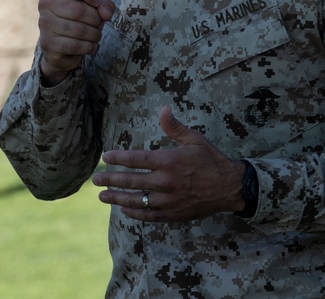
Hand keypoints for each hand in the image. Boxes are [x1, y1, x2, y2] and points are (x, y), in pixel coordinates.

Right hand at [38, 0, 114, 84]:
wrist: (61, 47)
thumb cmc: (78, 22)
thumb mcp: (93, 8)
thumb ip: (104, 5)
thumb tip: (106, 14)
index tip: (97, 3)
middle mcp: (47, 5)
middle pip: (80, 10)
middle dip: (96, 20)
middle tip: (99, 25)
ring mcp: (45, 24)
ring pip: (79, 30)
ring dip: (94, 35)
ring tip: (95, 36)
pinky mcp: (48, 43)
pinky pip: (75, 45)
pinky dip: (88, 47)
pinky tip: (90, 46)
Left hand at [93, 106, 246, 221]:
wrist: (229, 187)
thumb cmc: (211, 160)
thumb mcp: (194, 139)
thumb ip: (174, 127)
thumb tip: (163, 108)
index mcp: (168, 161)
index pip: (135, 159)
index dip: (118, 158)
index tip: (106, 156)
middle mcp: (165, 182)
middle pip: (130, 181)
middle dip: (110, 179)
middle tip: (95, 179)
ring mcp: (168, 200)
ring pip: (136, 201)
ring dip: (116, 198)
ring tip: (102, 196)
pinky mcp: (172, 214)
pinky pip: (148, 215)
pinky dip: (134, 213)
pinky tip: (124, 210)